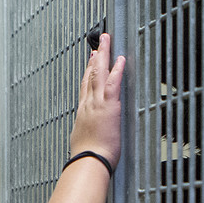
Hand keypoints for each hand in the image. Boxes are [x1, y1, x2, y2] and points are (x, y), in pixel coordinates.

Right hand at [70, 33, 125, 169]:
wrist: (88, 161)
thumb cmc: (87, 157)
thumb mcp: (83, 141)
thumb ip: (86, 133)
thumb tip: (87, 135)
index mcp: (83, 112)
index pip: (85, 86)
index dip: (88, 71)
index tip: (91, 60)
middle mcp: (88, 104)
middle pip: (91, 75)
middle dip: (95, 57)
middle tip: (99, 43)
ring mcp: (97, 104)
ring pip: (99, 73)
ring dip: (104, 55)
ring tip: (107, 41)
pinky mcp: (108, 107)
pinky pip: (113, 84)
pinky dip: (117, 70)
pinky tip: (120, 59)